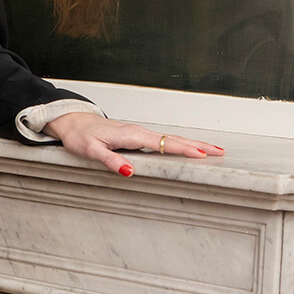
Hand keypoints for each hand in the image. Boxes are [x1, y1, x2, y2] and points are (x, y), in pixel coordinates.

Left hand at [42, 111, 223, 176]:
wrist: (72, 121)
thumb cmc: (80, 136)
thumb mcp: (91, 151)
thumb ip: (110, 161)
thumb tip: (130, 172)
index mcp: (131, 135)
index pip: (164, 143)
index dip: (184, 150)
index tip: (204, 155)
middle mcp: (139, 132)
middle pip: (173, 139)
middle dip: (198, 145)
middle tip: (221, 152)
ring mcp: (139, 133)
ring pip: (171, 139)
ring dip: (192, 144)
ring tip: (212, 150)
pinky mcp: (136, 135)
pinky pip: (163, 140)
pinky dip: (179, 144)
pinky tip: (186, 149)